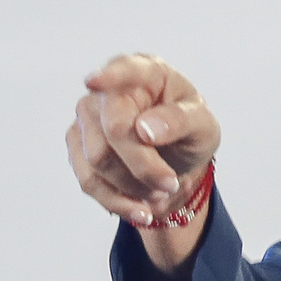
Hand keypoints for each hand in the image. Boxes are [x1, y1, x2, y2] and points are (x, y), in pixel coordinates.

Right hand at [67, 53, 221, 268]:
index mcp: (147, 72)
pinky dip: (117, 201)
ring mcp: (88, 115)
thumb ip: (180, 121)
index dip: (110, 76)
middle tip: (170, 184)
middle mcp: (109, 89)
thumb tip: (145, 129)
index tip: (94, 82)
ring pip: (98, 159)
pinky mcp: (77, 144)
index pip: (127, 70)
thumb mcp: (203, 126)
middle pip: (113, 130)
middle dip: (143, 165)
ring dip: (133, 185)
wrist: (175, 159)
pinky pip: (88, 180)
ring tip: (160, 191)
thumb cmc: (188, 131)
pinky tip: (140, 210)